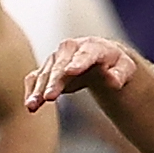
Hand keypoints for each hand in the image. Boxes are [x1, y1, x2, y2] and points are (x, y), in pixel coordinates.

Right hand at [23, 34, 138, 112]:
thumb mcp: (124, 68)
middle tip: (49, 97)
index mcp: (93, 46)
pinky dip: (31, 91)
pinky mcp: (47, 69)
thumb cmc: (114, 64)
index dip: (78, 62)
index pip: (86, 54)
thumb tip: (113, 81)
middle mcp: (70, 49)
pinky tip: (29, 104)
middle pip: (60, 65)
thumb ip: (119, 74)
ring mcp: (56, 58)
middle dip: (54, 81)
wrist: (99, 58)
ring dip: (38, 89)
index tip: (71, 71)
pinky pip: (36, 79)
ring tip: (33, 105)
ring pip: (45, 73)